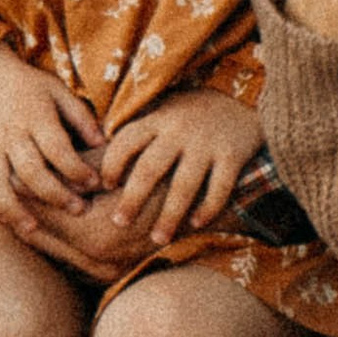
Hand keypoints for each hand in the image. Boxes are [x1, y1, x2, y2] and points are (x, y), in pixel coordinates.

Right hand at [0, 42, 107, 248]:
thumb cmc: (30, 86)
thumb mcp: (58, 91)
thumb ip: (80, 117)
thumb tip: (103, 144)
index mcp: (34, 116)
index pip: (56, 148)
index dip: (76, 169)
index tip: (95, 183)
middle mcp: (10, 133)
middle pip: (29, 170)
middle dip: (55, 194)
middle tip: (79, 210)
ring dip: (15, 209)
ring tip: (34, 229)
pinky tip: (6, 222)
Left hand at [95, 86, 264, 244]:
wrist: (242, 98)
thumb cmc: (191, 113)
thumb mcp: (163, 112)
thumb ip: (140, 134)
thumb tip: (95, 160)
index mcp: (158, 119)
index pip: (126, 142)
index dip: (111, 164)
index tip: (104, 186)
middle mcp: (179, 130)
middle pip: (149, 168)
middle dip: (132, 198)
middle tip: (119, 223)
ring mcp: (206, 143)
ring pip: (183, 185)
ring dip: (169, 215)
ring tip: (157, 238)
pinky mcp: (232, 155)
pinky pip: (219, 188)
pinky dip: (207, 208)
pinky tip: (196, 224)